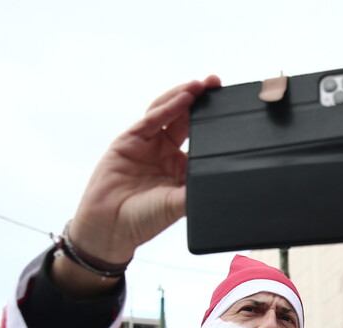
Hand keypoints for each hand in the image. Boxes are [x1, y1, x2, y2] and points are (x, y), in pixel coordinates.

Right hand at [53, 76, 220, 294]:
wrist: (110, 227)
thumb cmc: (145, 220)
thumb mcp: (180, 205)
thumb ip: (198, 190)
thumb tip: (228, 182)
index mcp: (182, 169)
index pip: (201, 139)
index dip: (214, 123)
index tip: (232, 109)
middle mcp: (166, 153)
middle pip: (186, 119)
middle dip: (201, 100)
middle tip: (217, 84)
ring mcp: (148, 145)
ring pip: (169, 112)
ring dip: (184, 97)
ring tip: (201, 86)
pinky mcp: (129, 140)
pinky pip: (152, 120)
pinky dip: (168, 107)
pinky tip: (183, 98)